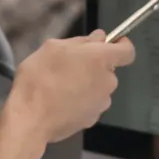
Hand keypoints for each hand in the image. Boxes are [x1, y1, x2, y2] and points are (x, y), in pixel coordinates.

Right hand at [3, 31, 136, 144]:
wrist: (31, 118)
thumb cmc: (39, 78)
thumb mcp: (53, 47)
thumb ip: (81, 41)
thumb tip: (98, 39)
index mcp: (101, 59)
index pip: (127, 51)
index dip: (122, 45)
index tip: (112, 43)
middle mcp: (107, 81)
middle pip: (108, 70)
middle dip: (93, 66)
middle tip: (69, 66)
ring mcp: (101, 103)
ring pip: (98, 88)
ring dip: (86, 85)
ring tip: (61, 86)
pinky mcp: (92, 119)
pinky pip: (90, 105)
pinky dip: (80, 102)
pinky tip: (60, 101)